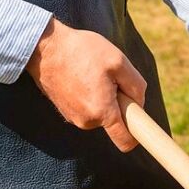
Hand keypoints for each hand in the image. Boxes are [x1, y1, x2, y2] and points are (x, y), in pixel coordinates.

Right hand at [25, 17, 145, 151]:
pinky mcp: (65, 110)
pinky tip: (81, 74)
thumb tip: (139, 103)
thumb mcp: (118, 61)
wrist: (45, 47)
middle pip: (115, 120)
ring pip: (101, 112)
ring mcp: (73, 117)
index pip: (126, 142)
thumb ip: (136, 85)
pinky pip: (87, 107)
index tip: (143, 125)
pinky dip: (90, 94)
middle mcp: (87, 121)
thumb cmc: (82, 51)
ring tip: (91, 72)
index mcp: (102, 112)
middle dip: (118, 102)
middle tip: (109, 76)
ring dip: (103, 95)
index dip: (139, 135)